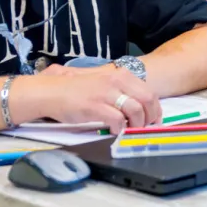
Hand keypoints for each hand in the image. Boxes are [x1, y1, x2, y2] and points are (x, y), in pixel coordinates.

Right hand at [15, 64, 160, 130]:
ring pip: (135, 110)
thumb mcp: (103, 85)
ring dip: (137, 124)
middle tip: (146, 128)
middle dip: (150, 117)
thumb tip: (137, 108)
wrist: (50, 92)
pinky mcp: (95, 106)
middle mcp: (116, 81)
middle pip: (147, 100)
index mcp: (120, 75)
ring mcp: (106, 93)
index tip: (155, 120)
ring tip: (130, 130)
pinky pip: (117, 119)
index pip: (148, 92)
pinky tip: (115, 131)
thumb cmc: (76, 91)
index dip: (155, 109)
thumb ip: (120, 92)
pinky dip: (120, 128)